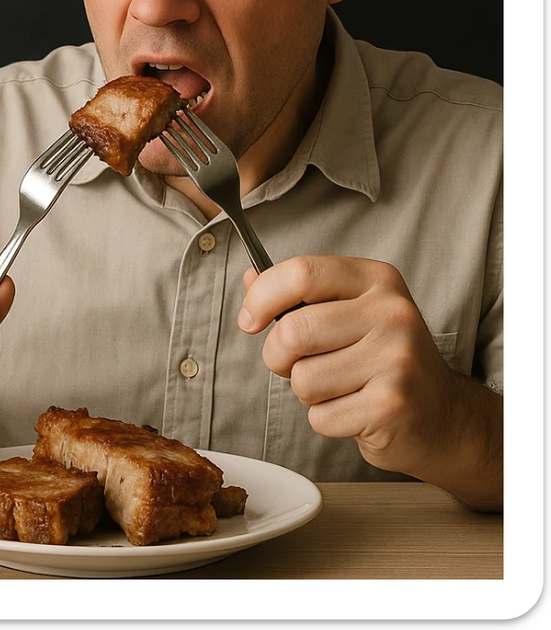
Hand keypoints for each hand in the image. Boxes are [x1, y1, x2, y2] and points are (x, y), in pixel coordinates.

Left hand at [237, 256, 460, 479]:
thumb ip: (298, 293)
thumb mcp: (348, 311)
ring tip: (340, 387)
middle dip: (278, 356)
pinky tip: (356, 410)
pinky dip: (327, 420)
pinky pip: (320, 417)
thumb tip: (250, 278)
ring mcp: (396, 360)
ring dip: (307, 392)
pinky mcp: (392, 406)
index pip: (301, 272)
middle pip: (293, 331)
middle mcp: (392, 313)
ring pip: (302, 378)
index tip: (249, 319)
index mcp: (376, 279)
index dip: (261, 297)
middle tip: (298, 363)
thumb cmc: (384, 359)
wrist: (443, 416)